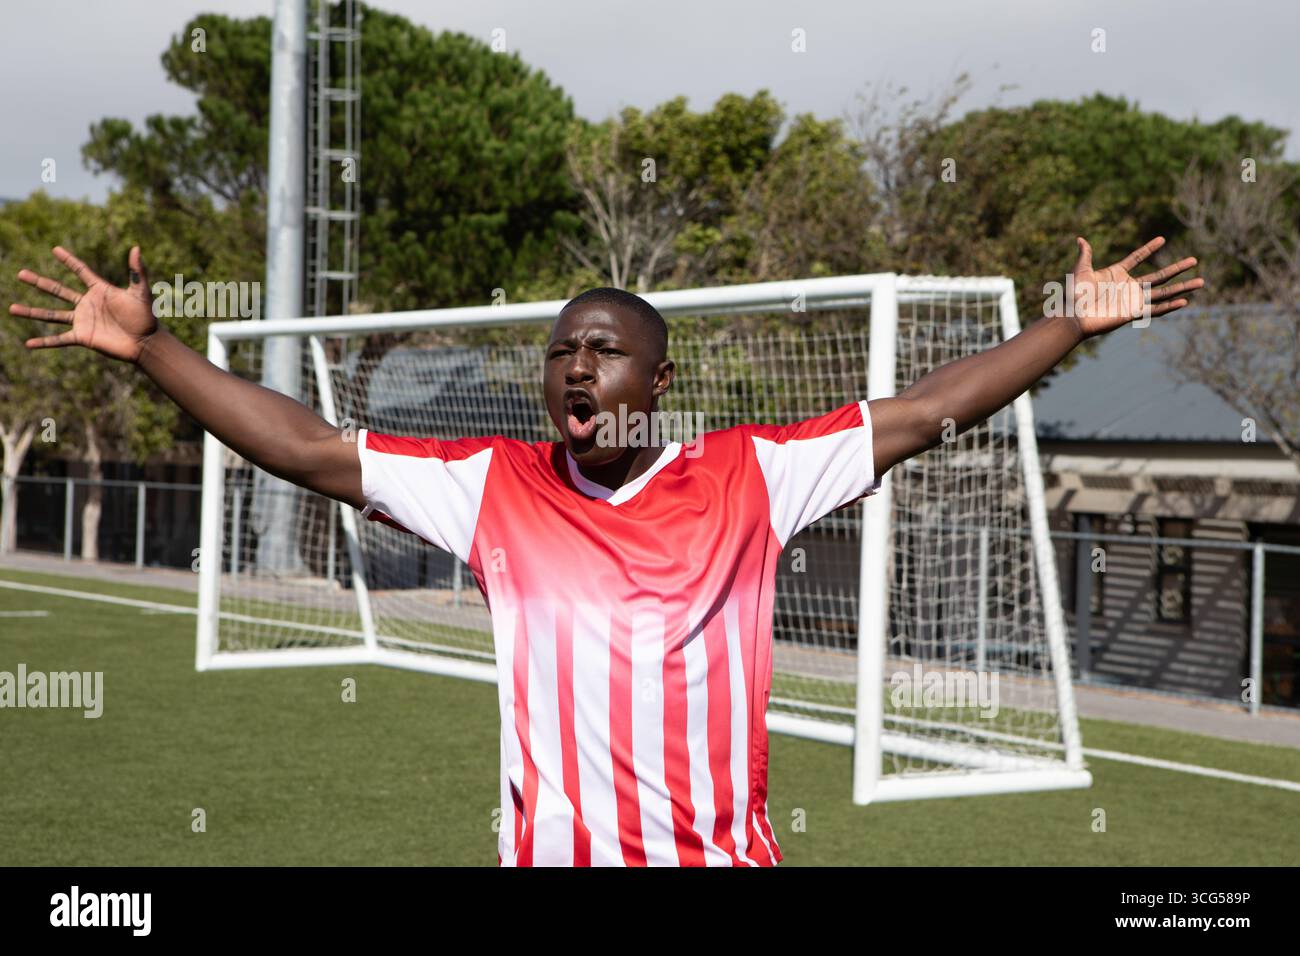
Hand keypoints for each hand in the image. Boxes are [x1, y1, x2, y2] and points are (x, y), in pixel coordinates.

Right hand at [8, 245, 158, 363]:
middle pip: (57, 291)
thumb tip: (137, 247)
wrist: (145, 342)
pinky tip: (28, 344)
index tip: (55, 249)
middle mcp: (87, 304)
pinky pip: (59, 339)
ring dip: (31, 312)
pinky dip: (44, 342)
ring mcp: (82, 321)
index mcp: (99, 290)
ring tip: (11, 309)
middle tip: (20, 273)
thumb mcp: (140, 292)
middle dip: (39, 282)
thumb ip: (137, 271)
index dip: (68, 260)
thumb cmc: (145, 317)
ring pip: (51, 315)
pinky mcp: (82, 337)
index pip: (80, 271)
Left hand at [1070, 236, 1204, 337]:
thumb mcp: (1080, 271)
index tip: (1162, 239)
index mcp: (1116, 273)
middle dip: (1177, 268)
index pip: (1137, 258)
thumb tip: (1080, 239)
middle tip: (1194, 260)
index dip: (1149, 249)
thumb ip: (1085, 255)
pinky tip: (1184, 301)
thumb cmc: (1073, 295)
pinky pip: (1155, 309)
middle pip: (1158, 276)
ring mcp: (1132, 299)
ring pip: (1163, 292)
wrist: (1072, 316)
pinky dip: (1169, 306)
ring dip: (1182, 287)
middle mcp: (1128, 286)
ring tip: (1201, 281)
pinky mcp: (1132, 312)